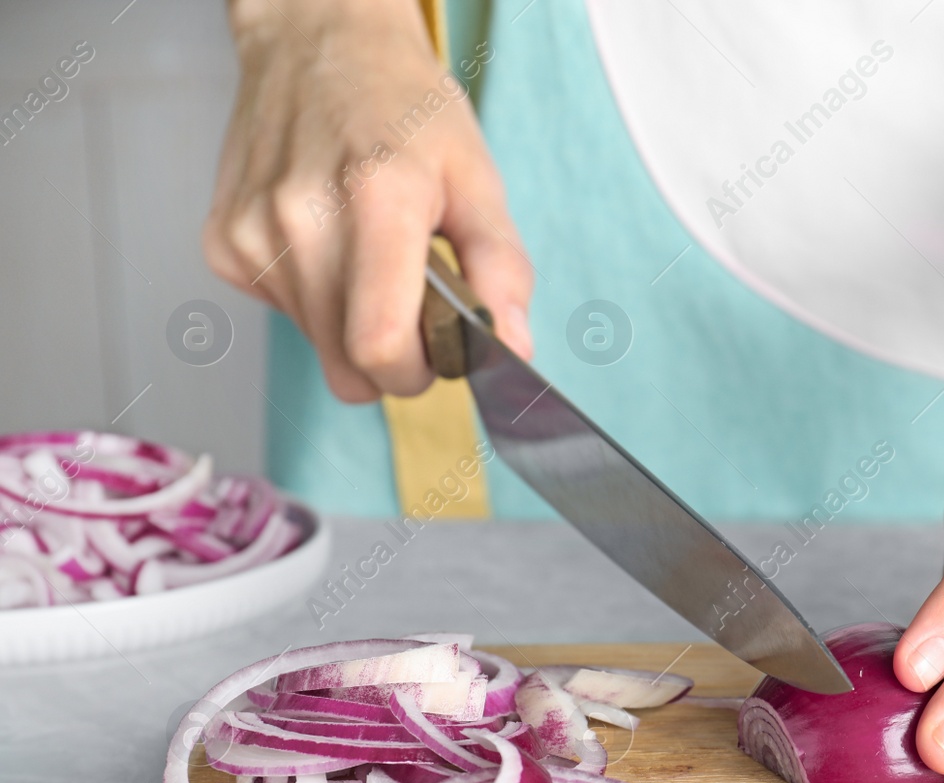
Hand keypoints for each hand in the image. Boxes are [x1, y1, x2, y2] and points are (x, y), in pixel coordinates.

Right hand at [204, 0, 531, 400]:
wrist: (317, 42)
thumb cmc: (403, 105)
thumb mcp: (476, 177)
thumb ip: (500, 268)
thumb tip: (512, 347)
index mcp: (377, 202)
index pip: (381, 347)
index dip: (418, 372)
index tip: (438, 353)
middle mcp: (301, 221)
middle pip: (348, 366)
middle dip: (392, 359)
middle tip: (413, 304)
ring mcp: (252, 233)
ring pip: (316, 346)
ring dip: (352, 324)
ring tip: (368, 256)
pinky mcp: (222, 244)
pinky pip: (284, 314)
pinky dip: (315, 297)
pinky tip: (327, 242)